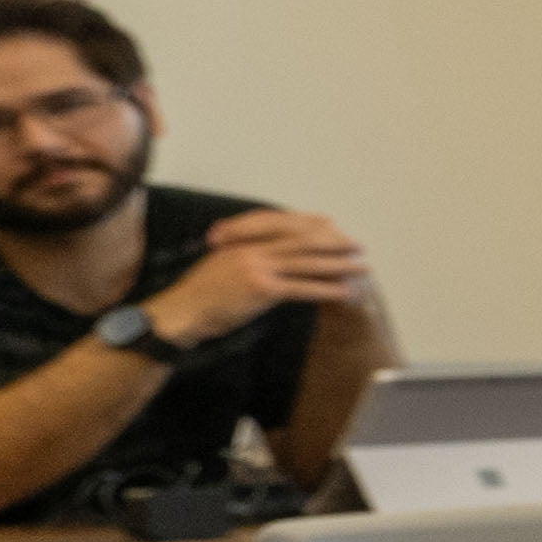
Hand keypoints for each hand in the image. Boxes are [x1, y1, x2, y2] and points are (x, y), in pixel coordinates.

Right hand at [146, 208, 370, 338]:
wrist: (180, 313)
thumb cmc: (199, 297)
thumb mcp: (221, 267)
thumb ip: (246, 259)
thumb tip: (271, 262)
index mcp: (243, 243)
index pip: (285, 227)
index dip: (313, 227)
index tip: (335, 229)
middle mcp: (252, 250)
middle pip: (302, 242)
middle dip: (334, 243)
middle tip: (358, 247)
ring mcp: (257, 268)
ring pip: (307, 263)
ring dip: (338, 265)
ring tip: (360, 268)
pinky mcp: (261, 289)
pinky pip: (300, 287)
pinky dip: (324, 289)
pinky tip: (343, 292)